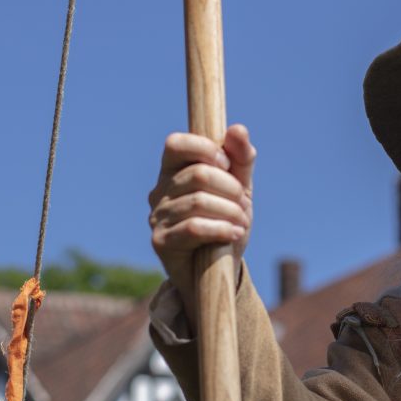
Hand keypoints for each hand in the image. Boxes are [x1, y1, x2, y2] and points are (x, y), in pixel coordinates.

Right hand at [147, 124, 255, 312]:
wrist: (220, 271)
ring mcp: (157, 217)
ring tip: (241, 223)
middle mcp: (159, 192)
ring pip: (199, 202)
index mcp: (172, 172)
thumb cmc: (225, 223)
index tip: (227, 164)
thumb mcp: (239, 190)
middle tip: (243, 204)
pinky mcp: (160, 242)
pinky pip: (194, 228)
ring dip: (231, 212)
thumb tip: (237, 128)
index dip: (205, 148)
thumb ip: (241, 159)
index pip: (175, 144)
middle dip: (231, 188)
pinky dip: (221, 229)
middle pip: (198, 174)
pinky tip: (234, 234)